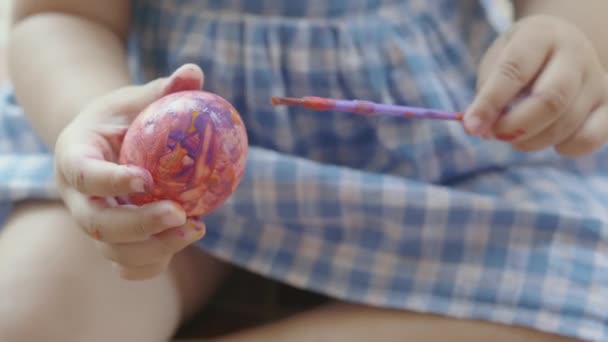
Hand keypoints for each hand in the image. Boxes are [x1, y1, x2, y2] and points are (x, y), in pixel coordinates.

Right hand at [54, 64, 206, 279]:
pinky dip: (153, 263)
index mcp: (74, 158)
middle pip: (96, 223)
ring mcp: (93, 224)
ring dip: (155, 247)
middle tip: (180, 214)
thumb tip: (195, 72)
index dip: (110, 181)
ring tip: (197, 227)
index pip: (84, 174)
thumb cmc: (124, 117)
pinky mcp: (112, 242)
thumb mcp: (138, 98)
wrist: (107, 145)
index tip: (145, 179)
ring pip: (112, 250)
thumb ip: (164, 88)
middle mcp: (77, 197)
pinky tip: (184, 240)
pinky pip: (126, 266)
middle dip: (139, 224)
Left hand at [464, 15, 607, 156]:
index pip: (514, 70)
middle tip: (495, 134)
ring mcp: (597, 79)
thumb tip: (479, 129)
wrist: (560, 50)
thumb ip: (487, 94)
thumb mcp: (496, 64)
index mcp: (540, 35)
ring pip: (566, 123)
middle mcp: (575, 53)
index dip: (490, 102)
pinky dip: (562, 148)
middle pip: (550, 99)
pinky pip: (588, 139)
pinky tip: (547, 139)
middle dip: (515, 126)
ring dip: (531, 140)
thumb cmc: (519, 61)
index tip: (471, 126)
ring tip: (514, 136)